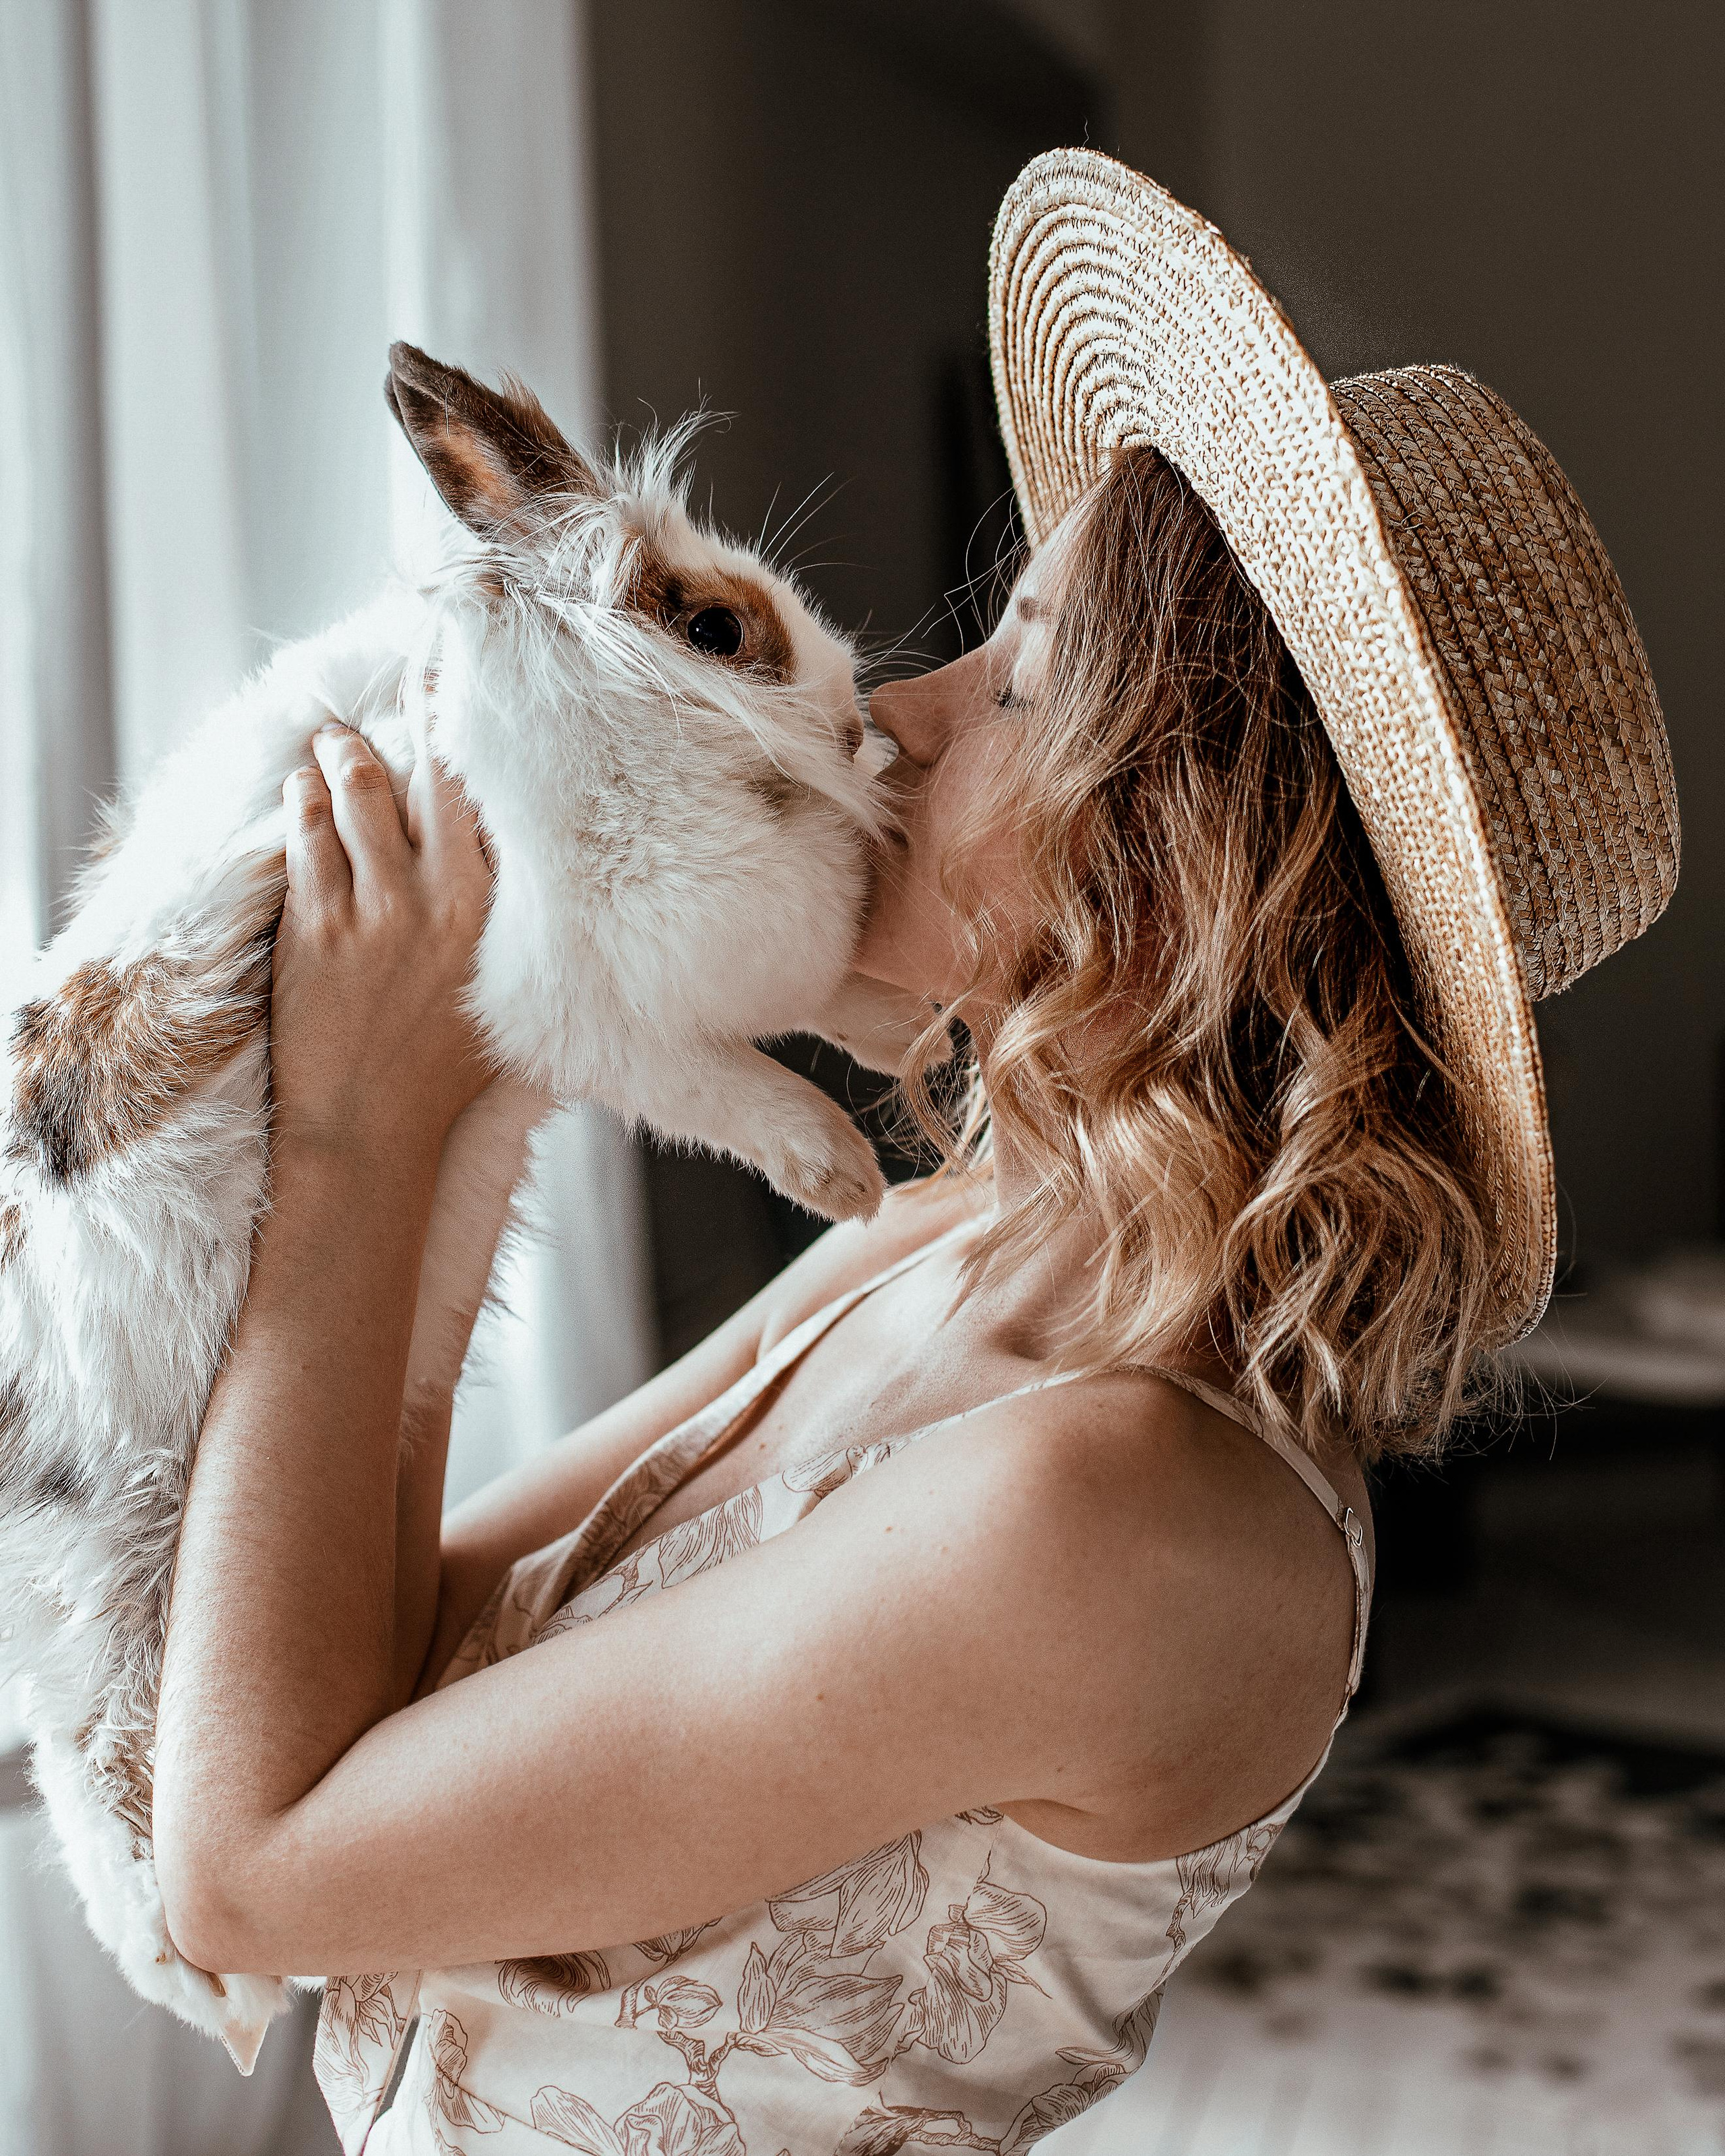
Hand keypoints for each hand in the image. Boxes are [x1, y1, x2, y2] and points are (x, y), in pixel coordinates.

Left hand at [271, 723, 494, 1163]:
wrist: (368, 1132)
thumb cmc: (447, 1073)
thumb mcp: (508, 997)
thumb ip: (517, 931)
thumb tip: (536, 877)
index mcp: (490, 913)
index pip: (481, 797)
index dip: (469, 734)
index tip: (466, 686)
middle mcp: (433, 901)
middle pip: (420, 777)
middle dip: (410, 714)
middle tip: (405, 671)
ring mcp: (368, 912)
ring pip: (353, 796)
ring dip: (342, 755)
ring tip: (335, 736)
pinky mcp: (312, 929)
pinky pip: (304, 840)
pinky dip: (303, 803)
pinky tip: (302, 787)